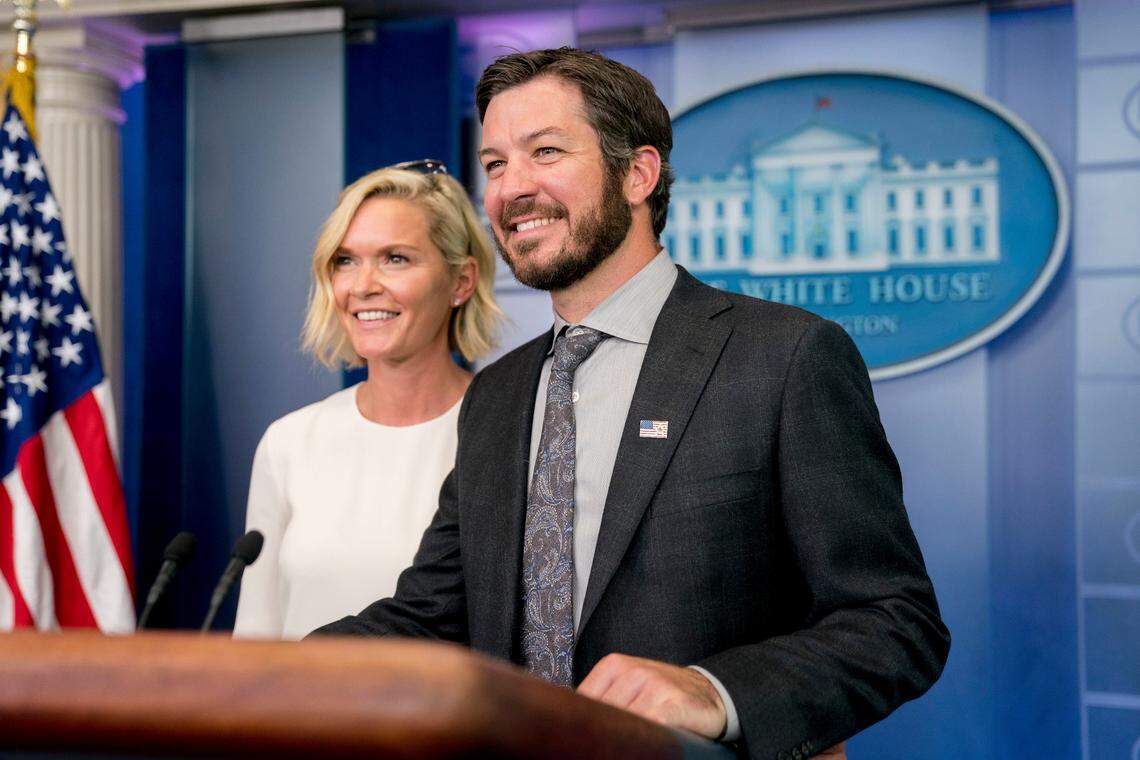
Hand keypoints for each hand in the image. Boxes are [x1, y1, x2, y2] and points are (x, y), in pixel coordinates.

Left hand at [577, 653, 726, 738]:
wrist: (711, 693)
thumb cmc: (665, 694)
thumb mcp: (628, 686)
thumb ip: (603, 698)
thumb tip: (573, 721)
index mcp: (614, 665)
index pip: (583, 700)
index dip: (586, 722)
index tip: (587, 734)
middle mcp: (633, 671)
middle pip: (602, 714)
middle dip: (606, 731)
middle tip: (613, 739)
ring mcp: (654, 686)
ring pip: (624, 723)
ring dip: (628, 736)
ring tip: (637, 738)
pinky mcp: (672, 704)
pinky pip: (649, 728)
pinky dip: (647, 738)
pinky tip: (651, 738)